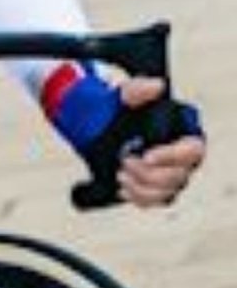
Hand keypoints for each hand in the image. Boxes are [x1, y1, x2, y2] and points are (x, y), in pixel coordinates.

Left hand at [51, 71, 205, 208]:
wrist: (95, 128)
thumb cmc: (116, 110)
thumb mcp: (122, 97)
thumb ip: (137, 89)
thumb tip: (155, 86)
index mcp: (183, 131)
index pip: (192, 149)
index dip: (172, 156)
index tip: (146, 156)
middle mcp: (183, 156)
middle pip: (180, 175)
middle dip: (149, 174)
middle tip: (124, 163)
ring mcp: (171, 173)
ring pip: (168, 191)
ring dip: (142, 187)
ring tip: (120, 174)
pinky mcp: (157, 187)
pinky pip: (156, 201)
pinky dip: (139, 198)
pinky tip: (123, 188)